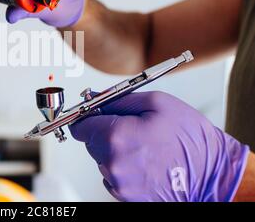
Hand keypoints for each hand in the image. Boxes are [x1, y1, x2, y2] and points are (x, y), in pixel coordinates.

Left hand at [69, 91, 248, 201]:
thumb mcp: (156, 103)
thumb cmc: (189, 138)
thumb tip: (93, 97)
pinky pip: (113, 173)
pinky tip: (145, 160)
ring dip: (115, 148)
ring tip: (145, 144)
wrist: (212, 175)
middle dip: (105, 130)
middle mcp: (112, 163)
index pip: (80, 125)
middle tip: (131, 125)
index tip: (96, 112)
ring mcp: (119, 183)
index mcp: (116, 137)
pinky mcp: (125, 195)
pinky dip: (123, 164)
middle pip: (91, 141)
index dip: (88, 115)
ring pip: (102, 158)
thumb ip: (117, 99)